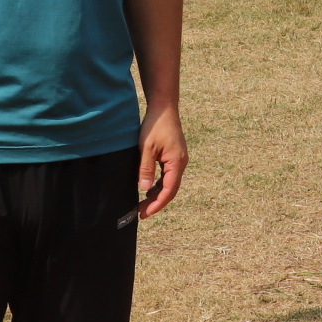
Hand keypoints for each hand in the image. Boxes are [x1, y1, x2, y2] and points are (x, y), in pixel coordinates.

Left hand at [136, 101, 186, 218]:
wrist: (164, 108)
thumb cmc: (155, 126)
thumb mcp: (147, 148)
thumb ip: (146, 169)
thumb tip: (145, 189)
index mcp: (176, 162)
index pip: (169, 190)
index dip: (157, 204)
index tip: (144, 213)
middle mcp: (181, 163)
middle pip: (170, 190)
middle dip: (156, 203)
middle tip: (141, 213)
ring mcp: (178, 159)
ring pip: (169, 183)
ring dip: (157, 195)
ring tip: (142, 204)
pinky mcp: (174, 156)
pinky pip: (168, 175)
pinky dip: (159, 185)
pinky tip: (149, 189)